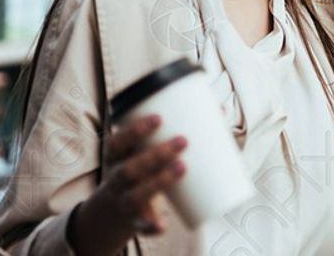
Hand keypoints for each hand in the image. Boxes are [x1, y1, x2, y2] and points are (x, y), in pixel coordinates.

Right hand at [69, 114, 186, 253]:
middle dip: (155, 155)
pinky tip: (163, 224)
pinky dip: (152, 225)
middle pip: (129, 169)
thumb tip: (218, 109)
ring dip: (159, 182)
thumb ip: (173, 131)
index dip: (135, 130)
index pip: (117, 142)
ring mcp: (124, 202)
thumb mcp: (144, 150)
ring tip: (183, 167)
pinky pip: (141, 226)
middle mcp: (115, 180)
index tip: (159, 118)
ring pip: (136, 195)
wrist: (115, 209)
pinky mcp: (135, 221)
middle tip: (183, 141)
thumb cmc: (140, 169)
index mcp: (116, 158)